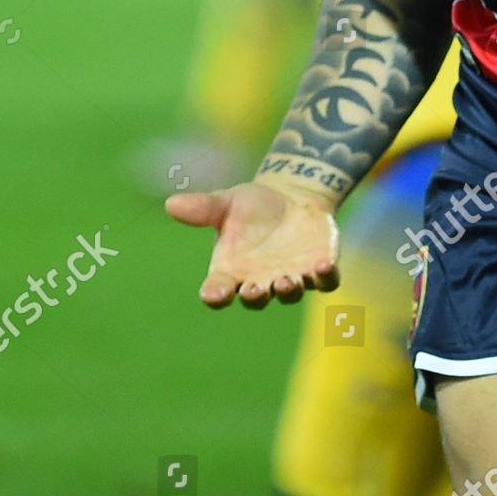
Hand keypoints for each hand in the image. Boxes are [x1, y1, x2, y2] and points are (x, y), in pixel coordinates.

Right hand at [165, 181, 340, 307]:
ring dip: (288, 290)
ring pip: (289, 293)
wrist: (292, 197)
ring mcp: (291, 277)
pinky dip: (325, 277)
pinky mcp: (319, 268)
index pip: (218, 290)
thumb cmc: (252, 206)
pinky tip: (324, 265)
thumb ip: (203, 207)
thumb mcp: (226, 202)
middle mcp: (260, 281)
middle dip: (255, 296)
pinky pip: (325, 281)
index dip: (215, 295)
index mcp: (231, 270)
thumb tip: (171, 203)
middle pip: (255, 299)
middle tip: (254, 289)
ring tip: (286, 280)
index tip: (212, 294)